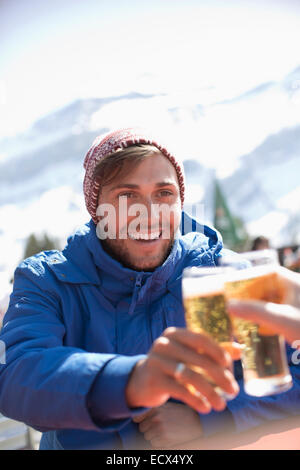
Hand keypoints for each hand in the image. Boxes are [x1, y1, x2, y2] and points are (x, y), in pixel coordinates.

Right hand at [125, 327, 239, 414]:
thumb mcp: (188, 354)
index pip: (200, 339)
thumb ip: (212, 351)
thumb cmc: (172, 364)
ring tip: (221, 405)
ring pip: (190, 377)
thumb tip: (240, 350)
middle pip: (198, 359)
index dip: (217, 350)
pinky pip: (180, 391)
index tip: (229, 365)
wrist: (142, 380)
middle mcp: (164, 344)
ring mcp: (157, 361)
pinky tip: (206, 408)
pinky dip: (196, 400)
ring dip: (210, 392)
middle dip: (220, 376)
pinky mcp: (154, 380)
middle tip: (234, 390)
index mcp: (174, 334)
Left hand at [133, 402, 202, 448]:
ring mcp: (160, 428)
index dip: (141, 420)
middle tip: (160, 426)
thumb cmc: (181, 413)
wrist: (196, 421)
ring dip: (154, 436)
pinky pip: (154, 444)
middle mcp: (156, 417)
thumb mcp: (166, 406)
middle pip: (142, 428)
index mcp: (155, 408)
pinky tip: (168, 436)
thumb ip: (153, 409)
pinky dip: (159, 442)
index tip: (145, 420)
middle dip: (149, 429)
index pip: (137, 417)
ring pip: (148, 437)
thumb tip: (137, 416)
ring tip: (166, 431)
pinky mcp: (165, 438)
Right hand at [227, 267, 299, 345]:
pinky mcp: (295, 316)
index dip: (240, 281)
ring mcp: (293, 301)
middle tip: (229, 310)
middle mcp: (289, 286)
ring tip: (239, 322)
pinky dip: (266, 321)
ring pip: (268, 302)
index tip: (226, 292)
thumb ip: (255, 311)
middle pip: (260, 288)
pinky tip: (258, 332)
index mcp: (285, 279)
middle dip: (246, 299)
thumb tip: (228, 305)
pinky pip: (276, 314)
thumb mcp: (282, 319)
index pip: (257, 273)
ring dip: (255, 312)